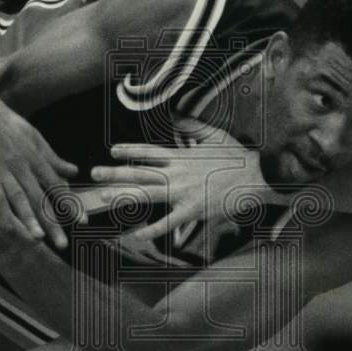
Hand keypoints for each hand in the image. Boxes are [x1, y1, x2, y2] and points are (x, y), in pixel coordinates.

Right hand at [0, 94, 83, 248]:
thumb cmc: (7, 122)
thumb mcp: (35, 136)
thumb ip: (53, 157)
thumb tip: (74, 171)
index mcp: (37, 159)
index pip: (58, 186)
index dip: (70, 204)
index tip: (83, 222)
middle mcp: (24, 165)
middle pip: (41, 197)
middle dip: (53, 222)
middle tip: (63, 244)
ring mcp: (4, 167)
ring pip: (19, 197)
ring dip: (28, 219)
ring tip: (36, 239)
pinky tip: (2, 224)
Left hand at [87, 119, 267, 241]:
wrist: (257, 176)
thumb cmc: (239, 156)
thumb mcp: (215, 134)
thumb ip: (192, 126)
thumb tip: (175, 115)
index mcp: (182, 156)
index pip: (149, 152)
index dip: (129, 150)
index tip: (112, 150)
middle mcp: (177, 173)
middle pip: (140, 172)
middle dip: (115, 172)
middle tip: (94, 173)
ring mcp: (183, 192)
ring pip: (147, 194)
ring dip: (123, 195)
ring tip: (104, 196)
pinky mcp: (192, 210)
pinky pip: (167, 223)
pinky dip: (150, 230)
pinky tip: (135, 236)